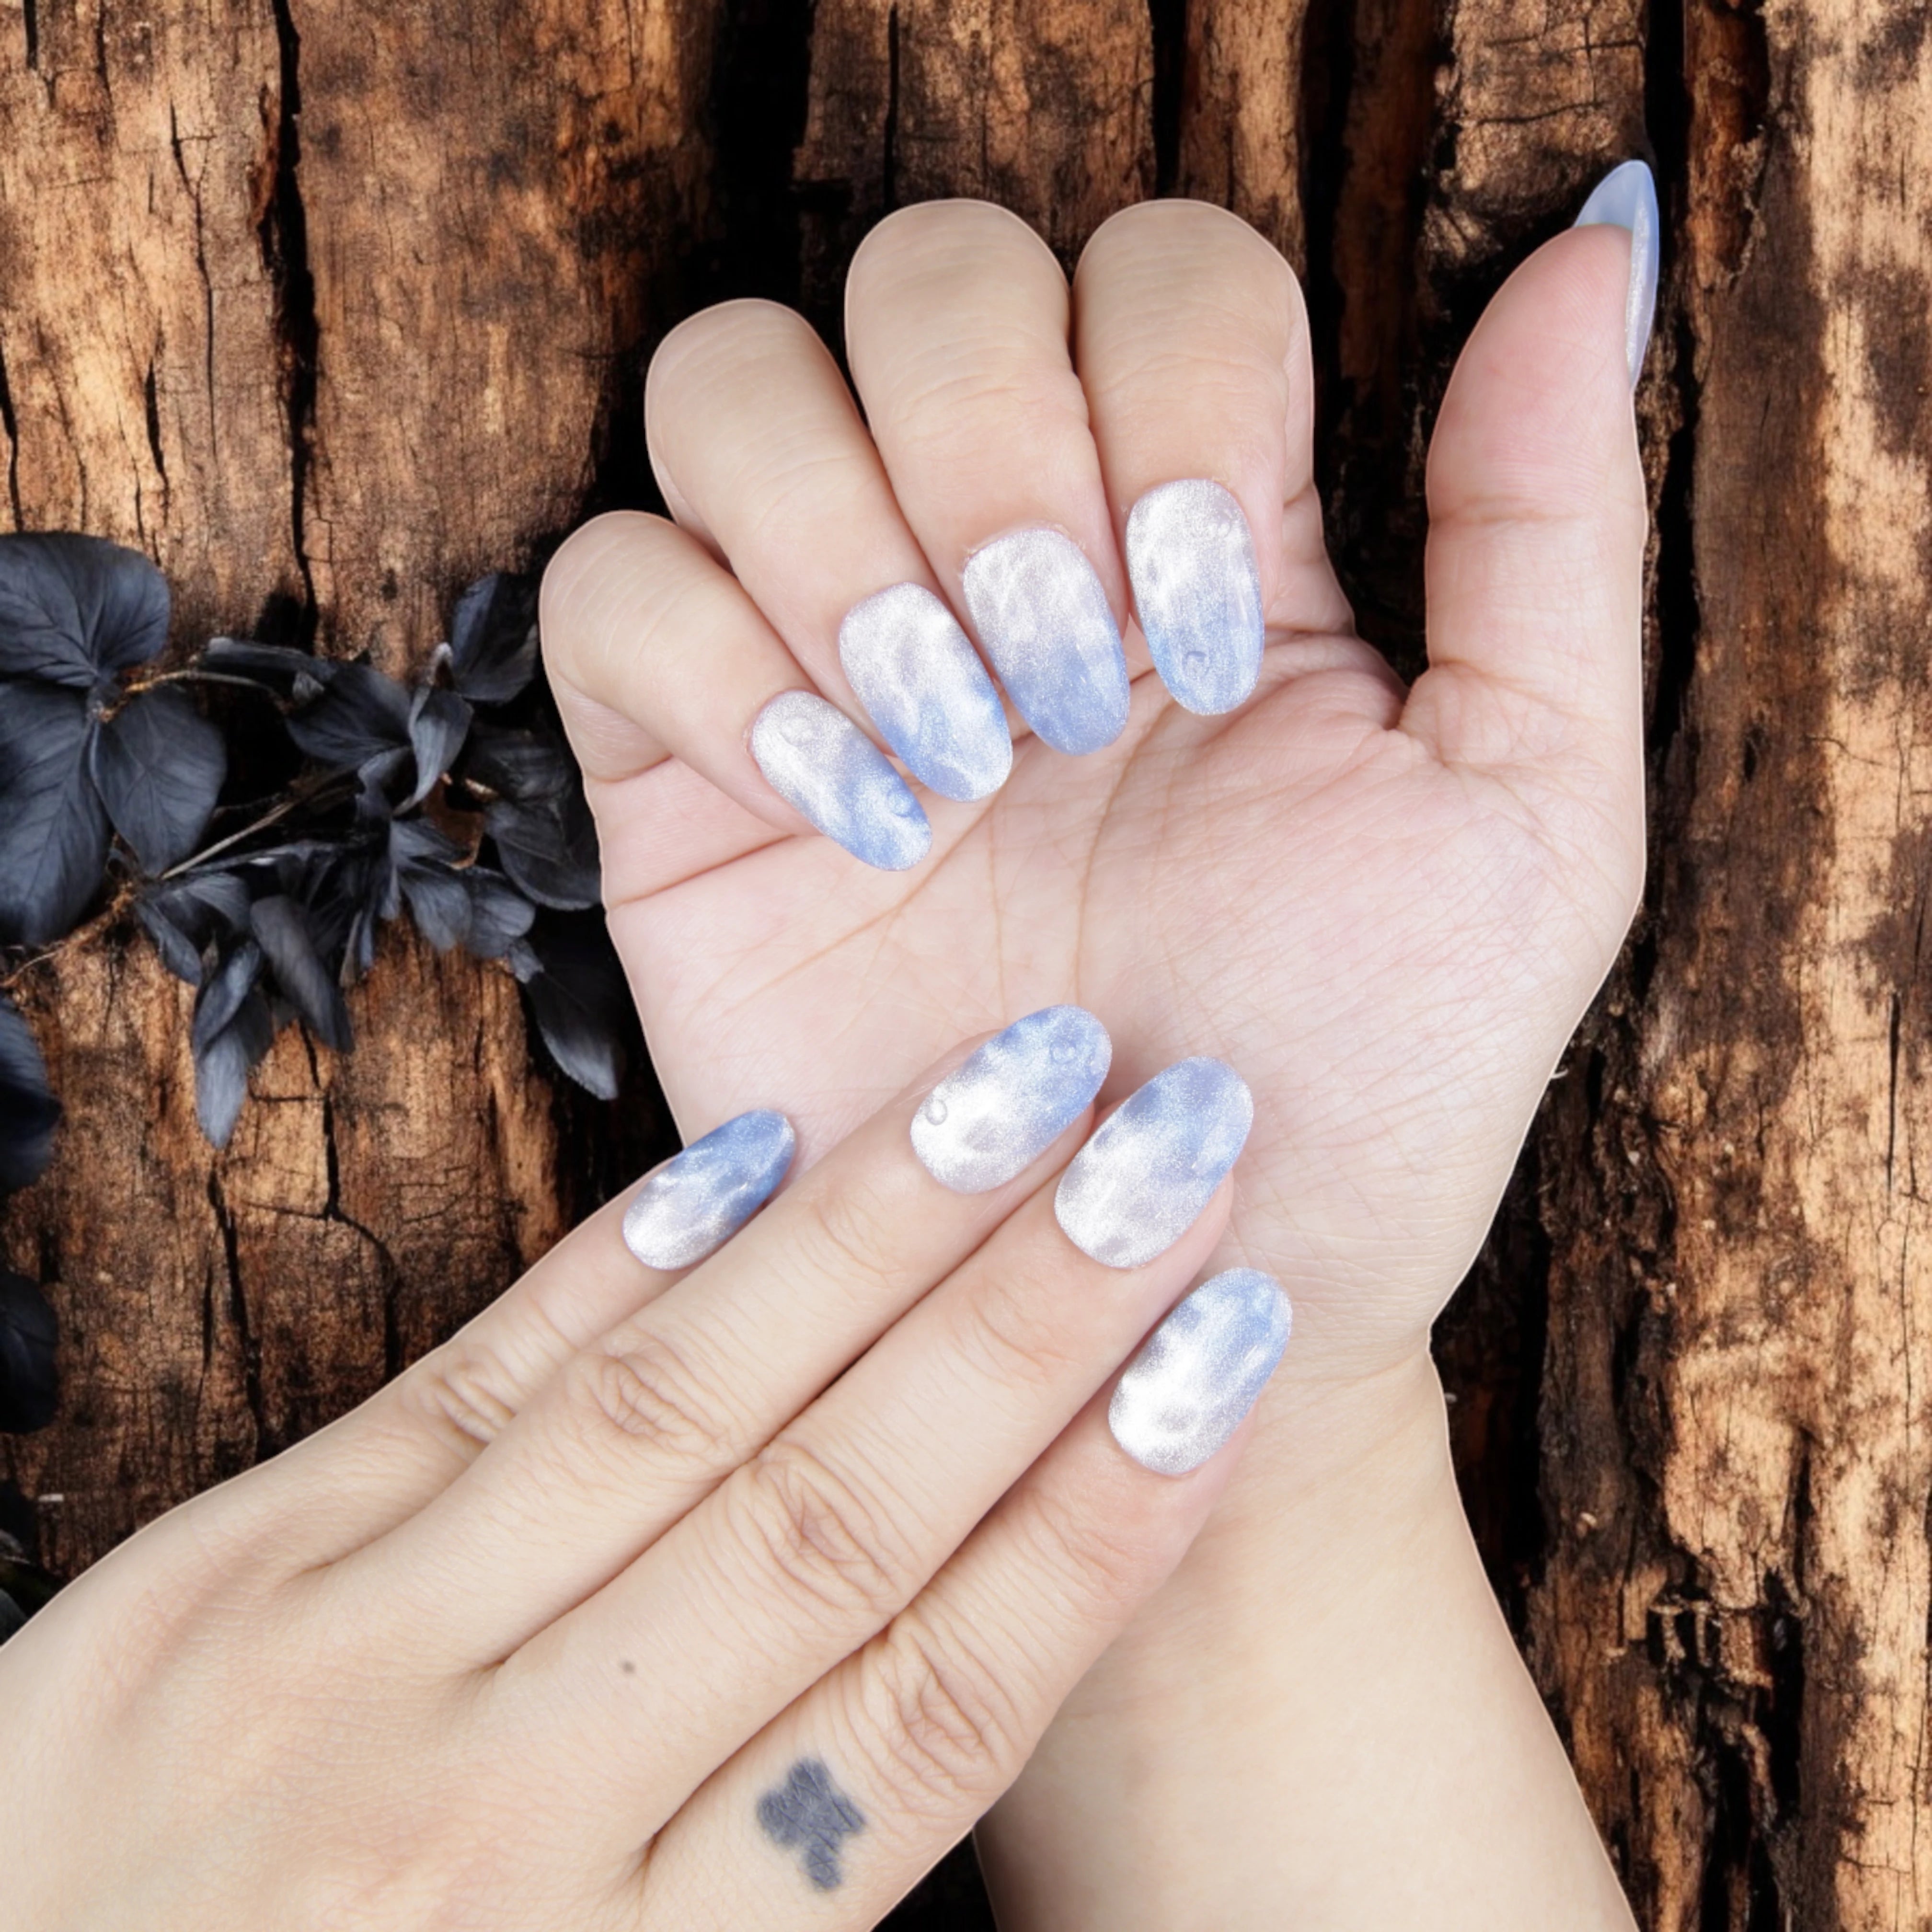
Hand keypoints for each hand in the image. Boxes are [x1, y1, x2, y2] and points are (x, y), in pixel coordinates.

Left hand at [0, 1017, 1274, 1927]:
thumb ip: (769, 1899)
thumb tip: (964, 1682)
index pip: (930, 1704)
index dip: (1103, 1520)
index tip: (1231, 1351)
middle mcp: (512, 1815)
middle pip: (833, 1520)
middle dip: (1031, 1319)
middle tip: (1175, 1142)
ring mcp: (352, 1663)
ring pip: (674, 1413)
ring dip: (869, 1239)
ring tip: (1019, 1093)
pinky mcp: (232, 1568)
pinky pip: (478, 1382)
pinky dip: (630, 1261)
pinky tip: (758, 1155)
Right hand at [540, 180, 1651, 1925]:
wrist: (1170, 1304)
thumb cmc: (1365, 1090)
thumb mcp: (1529, 815)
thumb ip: (1546, 525)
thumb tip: (1589, 244)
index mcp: (1204, 536)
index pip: (1149, 270)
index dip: (1172, 400)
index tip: (1218, 645)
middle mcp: (1004, 558)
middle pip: (924, 273)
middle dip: (995, 453)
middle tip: (1067, 696)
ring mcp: (828, 656)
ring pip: (731, 385)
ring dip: (845, 545)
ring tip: (952, 761)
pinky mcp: (685, 780)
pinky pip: (606, 588)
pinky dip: (710, 666)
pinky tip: (847, 815)